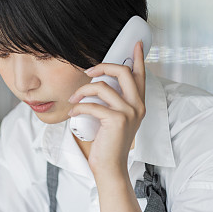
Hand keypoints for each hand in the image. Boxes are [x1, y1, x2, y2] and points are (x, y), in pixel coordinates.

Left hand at [68, 41, 145, 176]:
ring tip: (73, 100)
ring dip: (82, 91)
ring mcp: (129, 112)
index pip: (140, 75)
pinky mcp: (117, 120)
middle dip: (102, 66)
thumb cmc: (107, 145)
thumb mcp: (113, 120)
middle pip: (122, 71)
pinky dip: (78, 108)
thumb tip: (97, 83)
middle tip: (88, 71)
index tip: (134, 43)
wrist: (110, 168)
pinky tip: (72, 113)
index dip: (138, 58)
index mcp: (138, 104)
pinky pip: (92, 105)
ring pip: (102, 86)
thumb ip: (112, 103)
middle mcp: (138, 106)